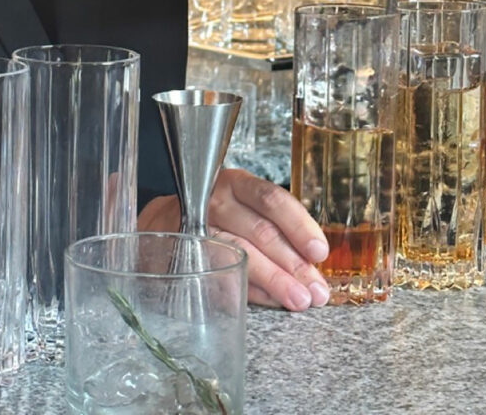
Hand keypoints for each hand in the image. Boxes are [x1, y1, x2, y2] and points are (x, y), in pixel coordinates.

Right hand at [138, 169, 330, 310]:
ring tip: (299, 299)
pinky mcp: (188, 254)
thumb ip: (275, 225)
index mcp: (238, 184)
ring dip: (275, 280)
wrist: (166, 221)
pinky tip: (271, 301)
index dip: (298, 225)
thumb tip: (314, 260)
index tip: (319, 251)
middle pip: (261, 231)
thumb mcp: (243, 204)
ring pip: (243, 254)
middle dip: (293, 263)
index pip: (272, 200)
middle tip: (317, 290)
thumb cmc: (219, 215)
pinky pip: (223, 274)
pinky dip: (250, 290)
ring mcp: (200, 227)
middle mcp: (217, 201)